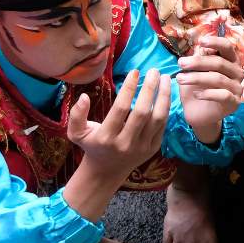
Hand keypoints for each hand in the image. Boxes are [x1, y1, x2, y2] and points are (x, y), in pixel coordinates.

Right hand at [67, 69, 170, 185]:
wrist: (107, 171)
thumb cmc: (92, 145)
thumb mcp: (77, 132)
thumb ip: (77, 115)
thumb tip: (83, 96)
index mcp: (107, 137)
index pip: (121, 108)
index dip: (129, 88)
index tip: (135, 72)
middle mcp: (126, 143)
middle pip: (143, 112)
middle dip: (150, 89)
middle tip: (153, 70)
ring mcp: (142, 147)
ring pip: (158, 118)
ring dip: (163, 96)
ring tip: (164, 78)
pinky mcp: (153, 148)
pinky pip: (163, 125)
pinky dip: (166, 108)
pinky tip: (166, 93)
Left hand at [177, 35, 243, 144]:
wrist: (198, 113)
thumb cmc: (196, 88)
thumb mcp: (193, 71)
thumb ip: (198, 59)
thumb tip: (199, 47)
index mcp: (230, 61)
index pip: (227, 47)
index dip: (215, 42)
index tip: (200, 42)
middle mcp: (237, 72)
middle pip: (220, 63)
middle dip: (198, 62)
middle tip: (180, 63)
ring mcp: (237, 88)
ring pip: (218, 79)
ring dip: (197, 78)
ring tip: (180, 79)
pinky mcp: (234, 102)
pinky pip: (223, 95)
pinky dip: (208, 94)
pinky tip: (196, 94)